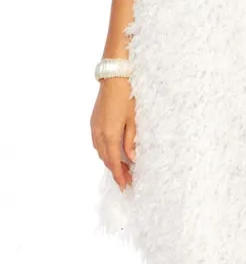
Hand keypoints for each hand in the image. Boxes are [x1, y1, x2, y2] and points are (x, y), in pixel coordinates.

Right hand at [90, 76, 136, 191]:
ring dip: (110, 161)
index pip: (113, 162)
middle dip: (116, 171)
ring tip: (123, 168)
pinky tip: (113, 153)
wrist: (114, 77)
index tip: (125, 186)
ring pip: (100, 152)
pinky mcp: (93, 122)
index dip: (119, 176)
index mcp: (110, 135)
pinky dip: (105, 151)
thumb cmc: (127, 96)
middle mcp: (98, 134)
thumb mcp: (133, 119)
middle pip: (106, 159)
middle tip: (128, 180)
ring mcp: (94, 128)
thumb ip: (130, 141)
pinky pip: (97, 143)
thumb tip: (130, 159)